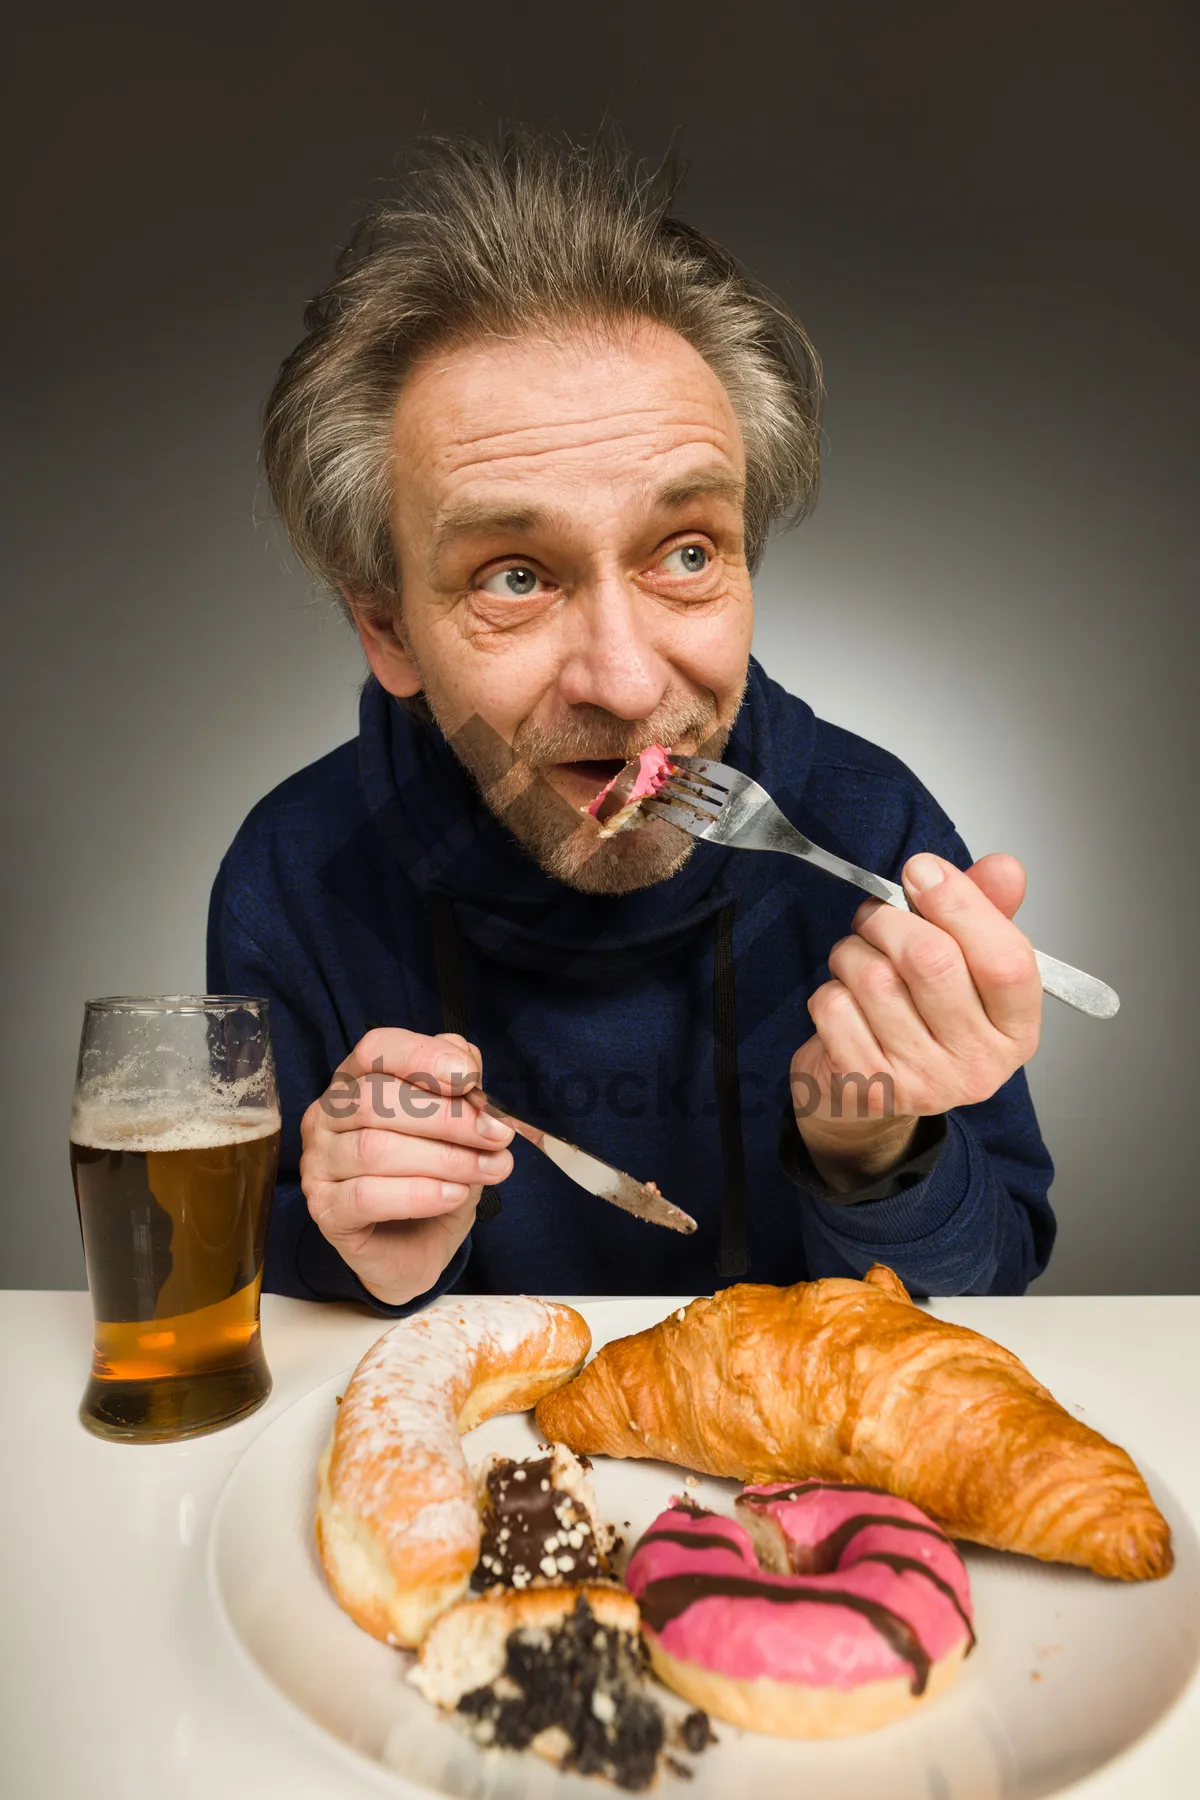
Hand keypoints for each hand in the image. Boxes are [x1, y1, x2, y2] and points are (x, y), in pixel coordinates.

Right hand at [300, 1029, 514, 1305]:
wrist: (417, 1247)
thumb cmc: (434, 1174)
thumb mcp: (459, 1126)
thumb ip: (462, 1088)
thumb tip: (467, 1068)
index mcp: (357, 1079)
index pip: (377, 1048)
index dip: (422, 1056)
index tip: (470, 1079)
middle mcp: (327, 1114)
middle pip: (376, 1100)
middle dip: (448, 1118)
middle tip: (498, 1137)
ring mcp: (319, 1163)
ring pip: (374, 1149)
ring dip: (444, 1159)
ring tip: (488, 1170)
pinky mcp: (325, 1210)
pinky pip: (366, 1196)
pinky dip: (419, 1194)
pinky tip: (454, 1196)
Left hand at [790, 853, 1041, 1190]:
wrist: (869, 1097)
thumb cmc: (921, 1019)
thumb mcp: (965, 966)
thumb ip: (985, 914)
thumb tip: (1004, 868)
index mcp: (1016, 1029)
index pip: (1007, 960)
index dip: (961, 904)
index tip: (922, 871)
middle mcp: (979, 1064)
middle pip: (933, 961)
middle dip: (889, 920)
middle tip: (875, 916)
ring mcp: (924, 1081)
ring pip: (874, 977)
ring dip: (853, 952)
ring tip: (857, 960)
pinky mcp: (868, 1085)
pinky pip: (835, 1005)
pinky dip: (830, 988)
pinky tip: (844, 1000)